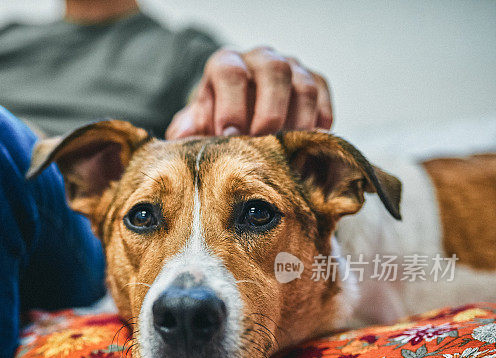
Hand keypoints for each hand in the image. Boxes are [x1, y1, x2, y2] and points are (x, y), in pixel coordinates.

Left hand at [166, 46, 331, 138]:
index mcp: (226, 64)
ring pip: (304, 85)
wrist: (240, 118)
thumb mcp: (197, 124)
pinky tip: (308, 145)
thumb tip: (182, 136)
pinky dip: (319, 123)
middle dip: (270, 110)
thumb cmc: (215, 122)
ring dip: (298, 121)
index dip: (230, 105)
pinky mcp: (315, 82)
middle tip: (263, 142)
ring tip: (287, 150)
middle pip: (274, 70)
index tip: (229, 135)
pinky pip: (324, 97)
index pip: (230, 72)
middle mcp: (260, 59)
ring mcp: (292, 68)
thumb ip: (188, 130)